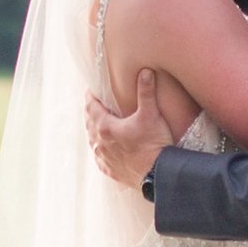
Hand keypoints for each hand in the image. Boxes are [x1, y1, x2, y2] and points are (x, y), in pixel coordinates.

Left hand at [84, 69, 168, 188]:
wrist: (158, 175)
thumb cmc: (154, 144)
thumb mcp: (151, 115)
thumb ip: (146, 92)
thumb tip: (145, 71)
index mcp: (106, 127)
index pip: (91, 107)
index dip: (90, 97)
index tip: (91, 90)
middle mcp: (100, 143)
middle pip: (89, 123)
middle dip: (91, 112)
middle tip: (95, 104)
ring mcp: (104, 158)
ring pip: (92, 141)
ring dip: (94, 130)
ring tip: (99, 124)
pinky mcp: (110, 170)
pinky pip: (99, 158)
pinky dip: (100, 149)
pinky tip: (105, 148)